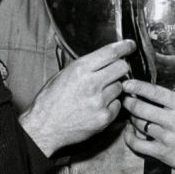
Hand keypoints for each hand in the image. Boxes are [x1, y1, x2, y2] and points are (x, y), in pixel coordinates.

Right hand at [20, 40, 133, 156]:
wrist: (44, 127)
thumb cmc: (50, 100)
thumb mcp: (63, 74)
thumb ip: (85, 66)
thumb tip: (104, 58)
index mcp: (80, 69)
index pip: (111, 52)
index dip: (125, 47)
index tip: (130, 45)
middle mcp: (92, 84)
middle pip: (122, 68)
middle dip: (120, 67)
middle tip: (113, 72)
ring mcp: (99, 102)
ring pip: (120, 86)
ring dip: (113, 87)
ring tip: (98, 93)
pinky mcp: (103, 118)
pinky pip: (117, 105)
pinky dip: (111, 104)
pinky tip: (97, 106)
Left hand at [122, 61, 174, 173]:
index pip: (155, 92)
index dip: (137, 87)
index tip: (127, 83)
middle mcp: (172, 120)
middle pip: (140, 108)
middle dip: (129, 102)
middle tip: (125, 98)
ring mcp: (166, 137)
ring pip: (138, 124)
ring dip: (131, 118)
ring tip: (131, 113)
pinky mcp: (162, 153)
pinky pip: (137, 145)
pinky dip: (129, 138)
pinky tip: (130, 132)